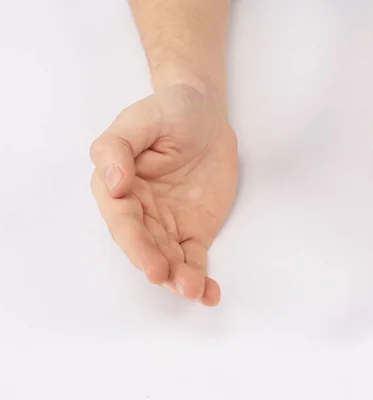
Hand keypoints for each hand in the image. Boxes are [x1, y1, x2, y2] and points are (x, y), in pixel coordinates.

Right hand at [90, 84, 237, 305]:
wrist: (206, 115)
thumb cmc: (170, 112)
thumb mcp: (141, 119)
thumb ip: (118, 147)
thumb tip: (114, 184)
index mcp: (120, 186)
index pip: (123, 220)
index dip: (135, 243)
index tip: (150, 261)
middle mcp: (140, 211)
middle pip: (145, 246)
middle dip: (157, 266)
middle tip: (172, 280)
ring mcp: (168, 224)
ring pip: (169, 259)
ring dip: (179, 278)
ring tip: (194, 290)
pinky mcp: (193, 231)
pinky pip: (194, 259)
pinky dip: (201, 278)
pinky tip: (209, 294)